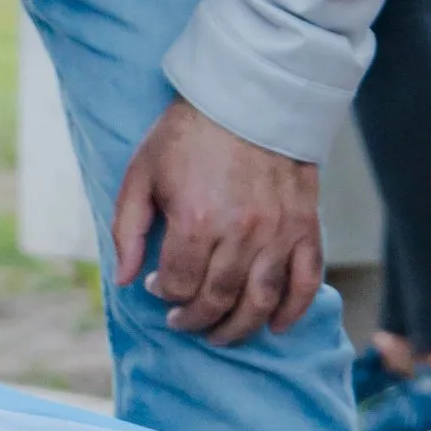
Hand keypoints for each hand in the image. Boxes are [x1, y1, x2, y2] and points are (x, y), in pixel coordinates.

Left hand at [111, 101, 321, 345]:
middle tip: (183, 321)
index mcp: (195, 220)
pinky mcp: (304, 226)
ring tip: (221, 334)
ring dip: (239, 327)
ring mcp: (277, 232)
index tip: (156, 288)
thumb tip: (125, 280)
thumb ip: (128, 229)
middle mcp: (239, 232)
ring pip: (260, 300)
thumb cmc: (188, 133)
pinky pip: (305, 281)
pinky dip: (293, 310)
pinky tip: (276, 325)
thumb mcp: (142, 173)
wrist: (248, 96)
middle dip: (196, 319)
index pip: (178, 284)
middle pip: (217, 299)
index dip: (162, 294)